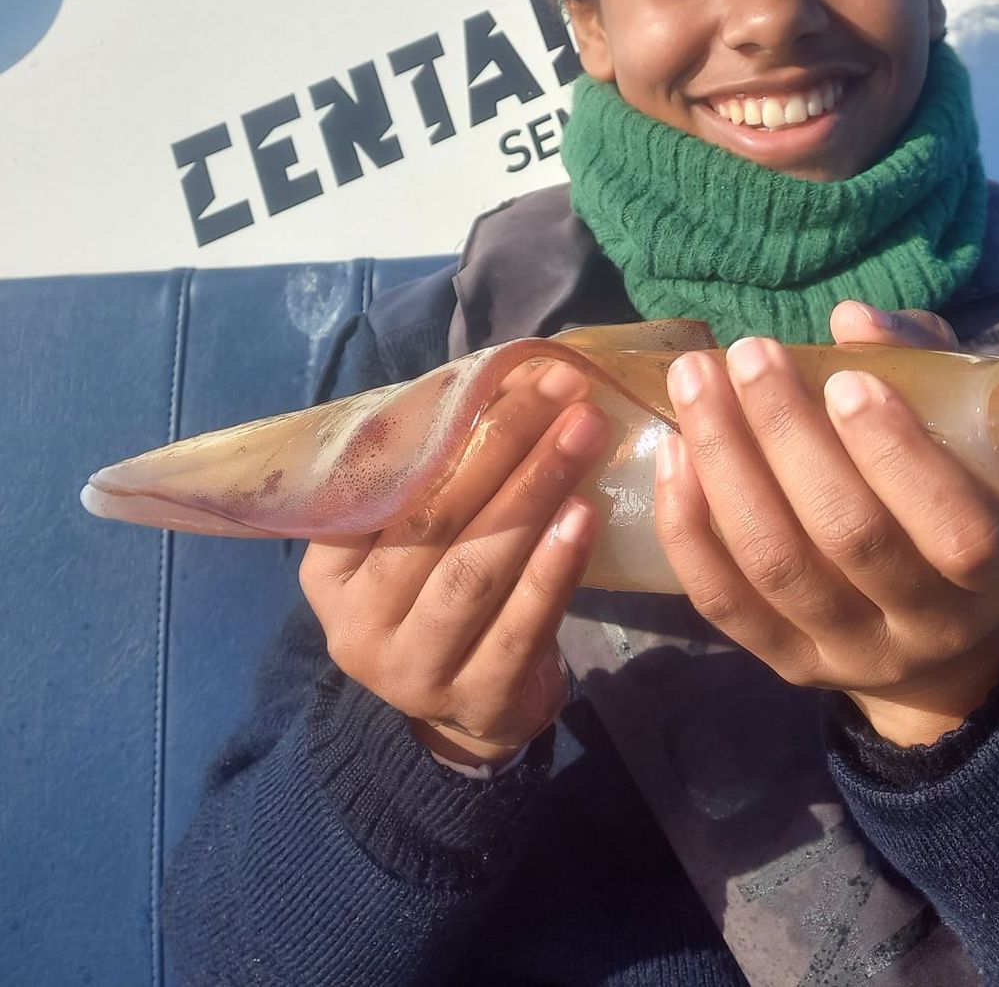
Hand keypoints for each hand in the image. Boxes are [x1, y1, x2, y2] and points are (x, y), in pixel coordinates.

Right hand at [299, 360, 608, 766]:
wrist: (479, 709)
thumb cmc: (447, 595)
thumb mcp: (420, 539)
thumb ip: (440, 472)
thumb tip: (509, 373)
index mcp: (330, 570)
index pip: (384, 484)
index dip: (449, 421)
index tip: (512, 370)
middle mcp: (358, 625)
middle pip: (434, 521)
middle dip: (505, 443)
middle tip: (565, 388)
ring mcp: (414, 671)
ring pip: (475, 569)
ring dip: (535, 492)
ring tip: (584, 434)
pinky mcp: (478, 699)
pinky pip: (521, 625)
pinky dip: (555, 566)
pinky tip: (587, 514)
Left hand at [655, 301, 998, 745]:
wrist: (943, 631)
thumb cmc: (963, 494)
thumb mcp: (970, 430)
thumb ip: (923, 365)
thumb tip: (851, 320)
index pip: (957, 531)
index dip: (898, 456)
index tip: (848, 380)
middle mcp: (930, 625)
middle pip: (850, 537)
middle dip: (789, 435)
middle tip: (751, 352)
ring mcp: (853, 653)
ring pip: (777, 565)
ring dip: (726, 463)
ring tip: (695, 382)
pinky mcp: (788, 664)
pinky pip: (725, 602)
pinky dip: (690, 527)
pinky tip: (673, 453)